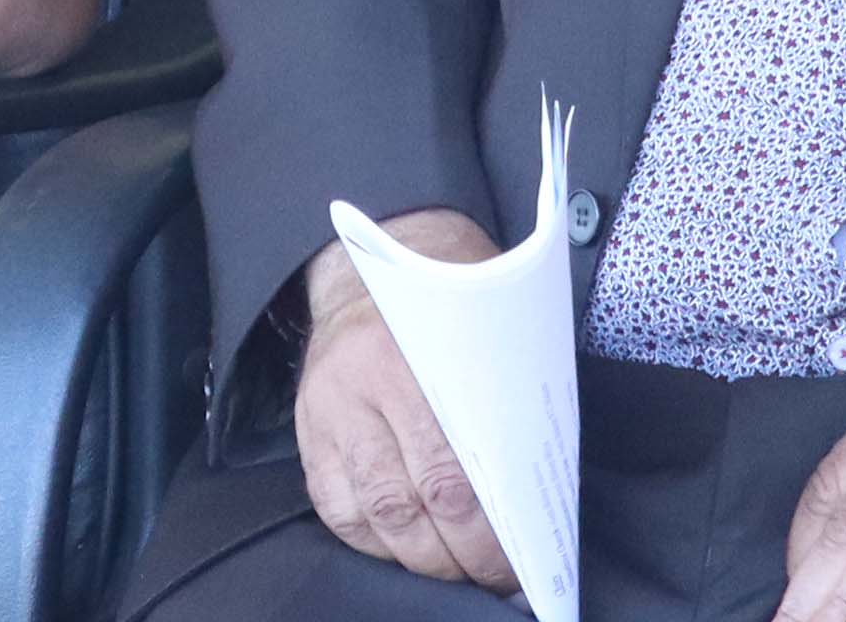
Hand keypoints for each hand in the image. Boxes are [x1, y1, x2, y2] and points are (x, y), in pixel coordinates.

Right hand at [291, 208, 521, 592]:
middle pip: (414, 501)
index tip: (522, 561)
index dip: (490, 533)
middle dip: (462, 555)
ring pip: (373, 514)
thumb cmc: (446, 304)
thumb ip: (505, 403)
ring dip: (421, 558)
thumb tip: (537, 496)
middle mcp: (363, 386)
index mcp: (415, 356)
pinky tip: (406, 549)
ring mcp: (328, 412)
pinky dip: (374, 541)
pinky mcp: (308, 432)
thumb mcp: (484, 332)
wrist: (366, 270)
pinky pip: (336, 508)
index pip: (454, 472)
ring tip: (456, 570)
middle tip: (496, 576)